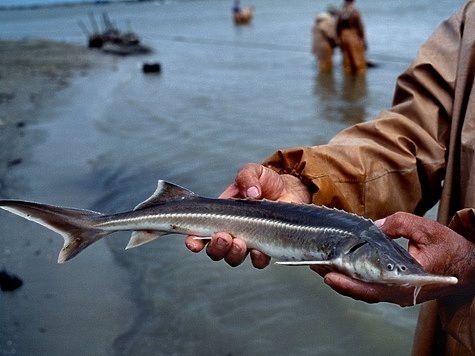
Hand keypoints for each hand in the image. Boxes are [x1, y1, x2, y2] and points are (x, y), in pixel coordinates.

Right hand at [185, 163, 310, 267]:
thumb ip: (247, 176)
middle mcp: (231, 232)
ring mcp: (248, 242)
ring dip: (233, 254)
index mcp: (221, 216)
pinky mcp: (266, 247)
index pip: (200, 232)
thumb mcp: (253, 172)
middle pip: (215, 250)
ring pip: (233, 259)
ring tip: (240, 243)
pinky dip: (257, 259)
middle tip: (224, 237)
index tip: (193, 242)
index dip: (193, 240)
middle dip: (216, 247)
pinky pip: (258, 262)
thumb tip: (251, 192)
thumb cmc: (266, 181)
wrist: (290, 189)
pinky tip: (259, 250)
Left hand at [311, 212, 474, 305]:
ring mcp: (398, 293)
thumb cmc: (450, 248)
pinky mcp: (397, 289)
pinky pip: (371, 287)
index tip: (329, 275)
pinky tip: (341, 268)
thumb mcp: (425, 228)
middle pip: (362, 291)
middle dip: (337, 279)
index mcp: (408, 282)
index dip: (349, 283)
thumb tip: (373, 226)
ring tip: (322, 265)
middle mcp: (400, 293)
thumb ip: (397, 224)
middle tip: (315, 266)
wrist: (470, 266)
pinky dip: (354, 279)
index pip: (372, 288)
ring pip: (365, 291)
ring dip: (343, 279)